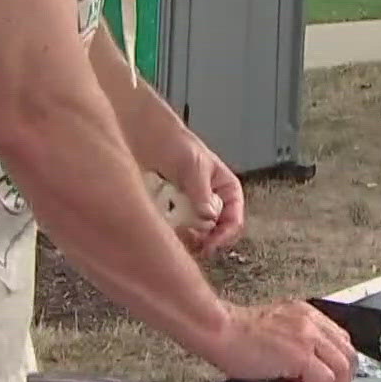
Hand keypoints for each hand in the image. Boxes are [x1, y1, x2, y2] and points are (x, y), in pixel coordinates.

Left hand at [142, 124, 245, 252]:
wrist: (147, 137)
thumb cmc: (175, 144)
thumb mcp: (194, 166)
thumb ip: (202, 192)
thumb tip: (209, 218)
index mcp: (226, 190)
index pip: (234, 220)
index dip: (224, 235)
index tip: (210, 244)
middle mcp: (212, 203)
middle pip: (215, 234)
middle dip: (203, 241)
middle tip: (190, 244)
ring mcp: (191, 211)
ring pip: (195, 237)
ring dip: (186, 241)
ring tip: (174, 235)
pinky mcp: (172, 215)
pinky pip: (176, 233)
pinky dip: (170, 235)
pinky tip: (162, 230)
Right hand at [200, 301, 356, 381]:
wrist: (218, 329)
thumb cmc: (236, 335)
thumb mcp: (276, 334)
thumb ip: (296, 347)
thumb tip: (306, 376)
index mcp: (306, 315)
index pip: (340, 342)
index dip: (337, 368)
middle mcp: (312, 322)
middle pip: (349, 355)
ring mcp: (308, 335)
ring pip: (343, 368)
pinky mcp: (300, 353)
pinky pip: (324, 380)